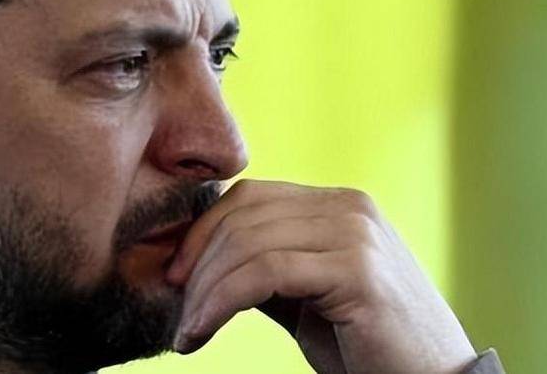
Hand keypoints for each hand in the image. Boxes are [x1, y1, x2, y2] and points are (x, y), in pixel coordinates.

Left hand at [165, 179, 477, 373]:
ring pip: (248, 243)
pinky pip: (265, 274)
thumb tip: (198, 262)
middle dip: (196, 266)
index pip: (251, 196)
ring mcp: (357, 234)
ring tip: (188, 332)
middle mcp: (351, 207)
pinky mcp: (357, 271)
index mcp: (342, 205)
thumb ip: (268, 269)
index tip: (175, 278)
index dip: (202, 232)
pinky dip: (220, 302)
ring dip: (203, 291)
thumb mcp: (309, 298)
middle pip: (244, 216)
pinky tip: (202, 332)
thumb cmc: (371, 349)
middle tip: (178, 315)